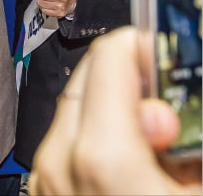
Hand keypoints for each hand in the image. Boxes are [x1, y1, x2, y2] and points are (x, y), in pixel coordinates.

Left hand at [29, 27, 201, 194]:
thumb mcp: (199, 189)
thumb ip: (188, 135)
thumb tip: (165, 105)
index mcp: (101, 155)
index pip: (110, 54)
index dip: (144, 47)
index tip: (168, 57)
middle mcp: (60, 159)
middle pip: (90, 76)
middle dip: (131, 79)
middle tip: (170, 105)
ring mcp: (45, 176)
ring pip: (77, 107)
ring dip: (114, 108)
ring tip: (156, 142)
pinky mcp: (42, 187)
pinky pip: (66, 139)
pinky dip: (96, 136)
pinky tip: (132, 163)